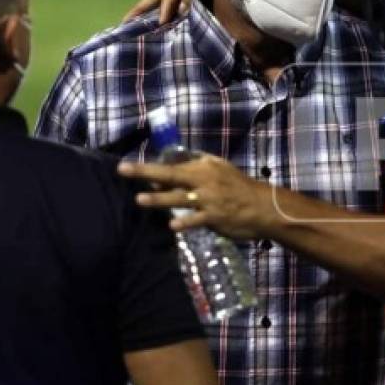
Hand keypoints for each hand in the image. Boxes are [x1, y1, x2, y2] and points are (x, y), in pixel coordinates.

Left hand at [118, 155, 276, 240]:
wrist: (262, 206)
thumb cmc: (239, 186)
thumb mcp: (220, 167)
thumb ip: (198, 162)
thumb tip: (177, 159)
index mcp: (204, 167)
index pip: (172, 165)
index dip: (149, 166)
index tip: (127, 166)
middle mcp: (204, 180)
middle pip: (170, 175)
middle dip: (145, 172)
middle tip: (123, 170)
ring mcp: (208, 200)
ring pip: (178, 198)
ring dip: (158, 199)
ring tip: (139, 199)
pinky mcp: (214, 217)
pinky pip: (195, 220)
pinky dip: (183, 222)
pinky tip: (171, 225)